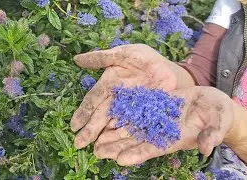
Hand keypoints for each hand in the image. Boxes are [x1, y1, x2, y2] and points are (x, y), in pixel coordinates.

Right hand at [71, 44, 194, 148]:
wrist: (172, 72)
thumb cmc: (146, 60)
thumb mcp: (125, 54)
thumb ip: (102, 57)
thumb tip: (76, 59)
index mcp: (109, 85)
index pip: (93, 100)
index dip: (83, 112)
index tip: (74, 125)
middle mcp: (117, 100)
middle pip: (101, 115)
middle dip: (90, 129)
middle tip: (80, 143)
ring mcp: (130, 110)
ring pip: (114, 124)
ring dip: (105, 137)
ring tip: (96, 149)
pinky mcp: (144, 117)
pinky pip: (133, 128)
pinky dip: (125, 137)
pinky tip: (117, 148)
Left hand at [93, 86, 233, 165]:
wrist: (213, 103)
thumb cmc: (219, 114)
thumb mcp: (219, 122)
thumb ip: (211, 134)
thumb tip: (205, 148)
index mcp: (176, 138)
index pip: (154, 148)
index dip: (138, 154)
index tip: (120, 160)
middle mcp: (163, 131)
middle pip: (137, 141)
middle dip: (118, 146)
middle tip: (97, 151)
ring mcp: (158, 119)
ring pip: (133, 128)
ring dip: (115, 133)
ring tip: (95, 138)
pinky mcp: (156, 106)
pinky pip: (136, 111)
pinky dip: (122, 115)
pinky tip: (108, 116)